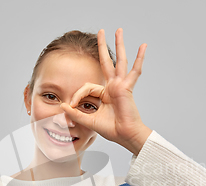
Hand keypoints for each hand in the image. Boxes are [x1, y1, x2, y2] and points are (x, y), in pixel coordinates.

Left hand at [60, 28, 151, 155]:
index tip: (72, 106)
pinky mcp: (127, 87)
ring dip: (119, 44)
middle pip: (106, 62)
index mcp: (104, 95)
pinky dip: (139, 58)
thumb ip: (75, 113)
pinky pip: (135, 70)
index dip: (77, 95)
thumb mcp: (88, 120)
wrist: (124, 135)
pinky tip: (143, 46)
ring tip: (118, 30)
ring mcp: (121, 85)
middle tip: (101, 32)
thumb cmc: (111, 130)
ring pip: (119, 61)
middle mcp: (113, 87)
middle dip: (102, 47)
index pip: (87, 87)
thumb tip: (62, 106)